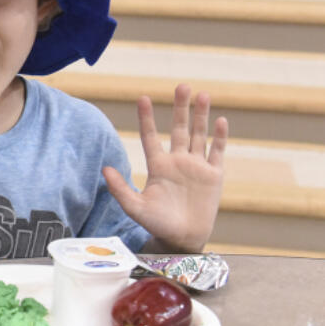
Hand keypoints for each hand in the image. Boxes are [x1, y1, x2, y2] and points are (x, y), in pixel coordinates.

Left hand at [103, 84, 226, 252]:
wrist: (182, 239)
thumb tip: (104, 169)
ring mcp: (196, 167)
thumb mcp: (135, 207)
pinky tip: (221, 121)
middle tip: (181, 85)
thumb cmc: (156, 224)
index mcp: (158, 166)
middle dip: (180, 108)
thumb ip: (120, 188)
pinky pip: (218, 152)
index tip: (142, 98)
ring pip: (200, 135)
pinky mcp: (214, 176)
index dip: (147, 118)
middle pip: (180, 129)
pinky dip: (220, 137)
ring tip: (202, 94)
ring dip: (201, 116)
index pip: (151, 136)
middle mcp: (177, 162)